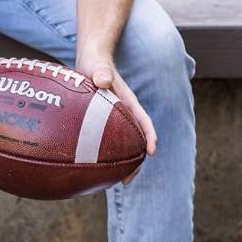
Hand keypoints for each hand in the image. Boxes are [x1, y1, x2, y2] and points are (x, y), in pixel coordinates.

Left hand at [78, 56, 156, 184]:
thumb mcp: (96, 66)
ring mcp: (114, 118)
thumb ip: (101, 72)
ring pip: (123, 143)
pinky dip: (107, 154)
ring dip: (122, 162)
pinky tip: (96, 168)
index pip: (142, 120)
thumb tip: (103, 80)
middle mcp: (123, 112)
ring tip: (115, 181)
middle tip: (127, 180)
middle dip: (135, 160)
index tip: (151, 152)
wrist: (90, 60)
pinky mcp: (102, 122)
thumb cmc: (94, 63)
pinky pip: (108, 141)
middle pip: (135, 139)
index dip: (149, 136)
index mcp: (127, 101)